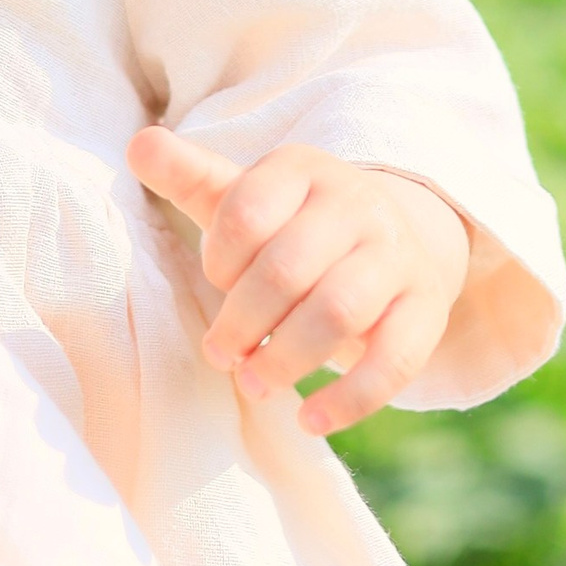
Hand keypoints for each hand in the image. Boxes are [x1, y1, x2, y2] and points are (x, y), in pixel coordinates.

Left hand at [126, 127, 471, 435]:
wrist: (393, 238)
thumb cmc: (294, 226)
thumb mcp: (245, 197)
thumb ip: (189, 175)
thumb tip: (139, 144)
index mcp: (302, 169)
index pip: (246, 211)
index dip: (220, 260)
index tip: (217, 281)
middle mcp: (356, 203)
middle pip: (288, 267)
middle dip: (243, 321)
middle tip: (221, 354)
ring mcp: (396, 255)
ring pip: (339, 311)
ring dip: (287, 358)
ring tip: (255, 385)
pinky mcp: (426, 308)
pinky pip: (395, 359)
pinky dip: (350, 399)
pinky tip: (310, 420)